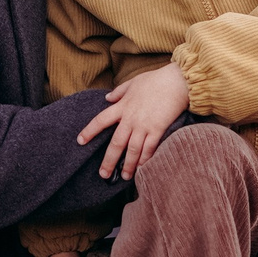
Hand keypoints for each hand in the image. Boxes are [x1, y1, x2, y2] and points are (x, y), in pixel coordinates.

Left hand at [76, 62, 192, 179]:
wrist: (177, 82)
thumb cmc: (156, 80)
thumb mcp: (133, 82)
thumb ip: (119, 92)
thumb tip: (107, 98)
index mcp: (122, 106)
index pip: (100, 120)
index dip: (89, 131)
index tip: (80, 141)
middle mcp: (131, 118)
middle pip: (116, 143)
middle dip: (109, 160)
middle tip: (103, 174)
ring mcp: (144, 125)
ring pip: (132, 150)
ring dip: (128, 165)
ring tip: (124, 176)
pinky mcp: (158, 129)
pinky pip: (149, 148)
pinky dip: (145, 160)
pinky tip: (142, 168)